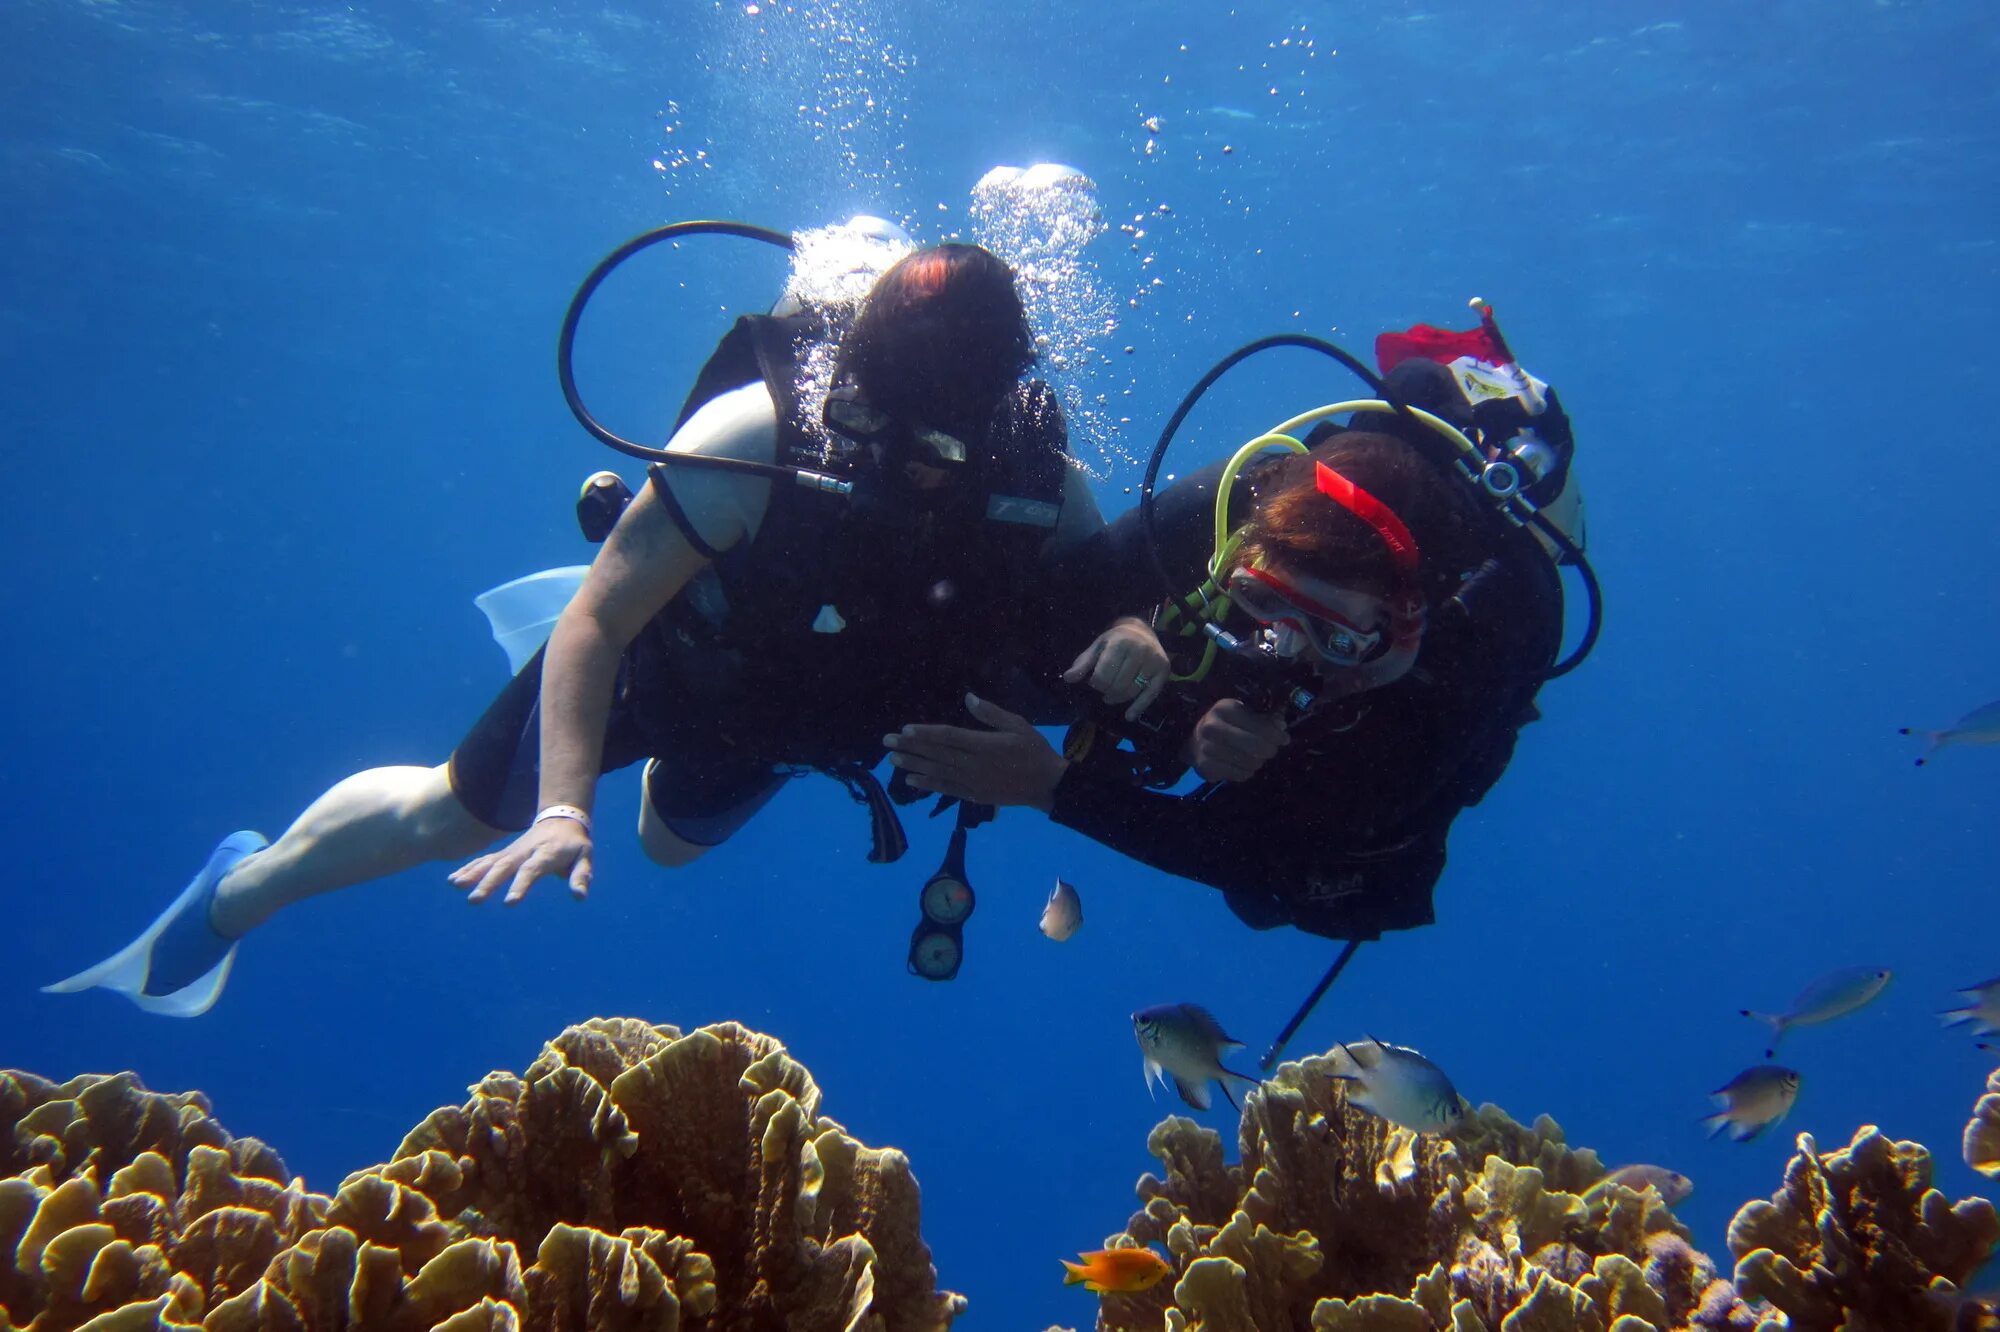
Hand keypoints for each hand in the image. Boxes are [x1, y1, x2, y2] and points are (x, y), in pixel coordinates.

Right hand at [449, 817, 592, 904]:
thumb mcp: (584, 857)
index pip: (531, 870)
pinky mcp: (504, 854)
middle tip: (474, 900)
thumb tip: (579, 897)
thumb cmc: (573, 844)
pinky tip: (453, 880)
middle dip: (489, 883)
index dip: (521, 885)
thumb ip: (580, 876)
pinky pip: (484, 861)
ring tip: (456, 885)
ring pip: (490, 862)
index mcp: (545, 854)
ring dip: (472, 874)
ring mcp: (512, 852)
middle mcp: (525, 852)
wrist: (561, 818)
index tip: (509, 902)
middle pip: (505, 867)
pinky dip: (469, 869)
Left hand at [885, 693, 1069, 811]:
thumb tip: (969, 698)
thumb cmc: (1034, 751)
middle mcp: (973, 764)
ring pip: (936, 773)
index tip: (905, 730)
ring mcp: (972, 782)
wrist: (1047, 786)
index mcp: (984, 745)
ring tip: (892, 760)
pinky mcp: (973, 795)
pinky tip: (911, 781)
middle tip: (887, 743)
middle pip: (936, 754)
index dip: (925, 733)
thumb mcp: (1018, 726)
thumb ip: (992, 714)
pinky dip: (928, 785)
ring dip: (913, 766)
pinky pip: (946, 789)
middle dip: (909, 748)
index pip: (949, 737)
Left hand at [1062, 617, 1169, 719]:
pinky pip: (1151, 694)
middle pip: (1119, 685)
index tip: (1095, 681)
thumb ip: (1083, 664)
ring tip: (1112, 695)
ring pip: (1132, 691)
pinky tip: (1129, 716)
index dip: (1096, 683)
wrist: (1142, 631)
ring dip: (1119, 698)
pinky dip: (1139, 707)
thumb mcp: (1097, 648)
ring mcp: (1154, 661)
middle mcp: (1139, 651)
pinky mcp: (1163, 671)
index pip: (1104, 674)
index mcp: (1120, 643)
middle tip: (1104, 689)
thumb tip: (1067, 678)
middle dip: (1107, 691)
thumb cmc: (1116, 641)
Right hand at [1186, 699, 1289, 783]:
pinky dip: (1246, 772)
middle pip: (1257, 747)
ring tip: (1254, 756)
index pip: (1261, 726)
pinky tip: (1242, 765)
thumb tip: (1281, 726)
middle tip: (1271, 750)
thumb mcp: (1243, 713)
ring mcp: (1207, 749)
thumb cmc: (1225, 723)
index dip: (1277, 735)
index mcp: (1224, 709)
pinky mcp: (1206, 767)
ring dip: (1258, 762)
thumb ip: (1264, 718)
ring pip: (1251, 763)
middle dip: (1269, 750)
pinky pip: (1240, 775)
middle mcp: (1212, 727)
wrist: (1193, 740)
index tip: (1284, 739)